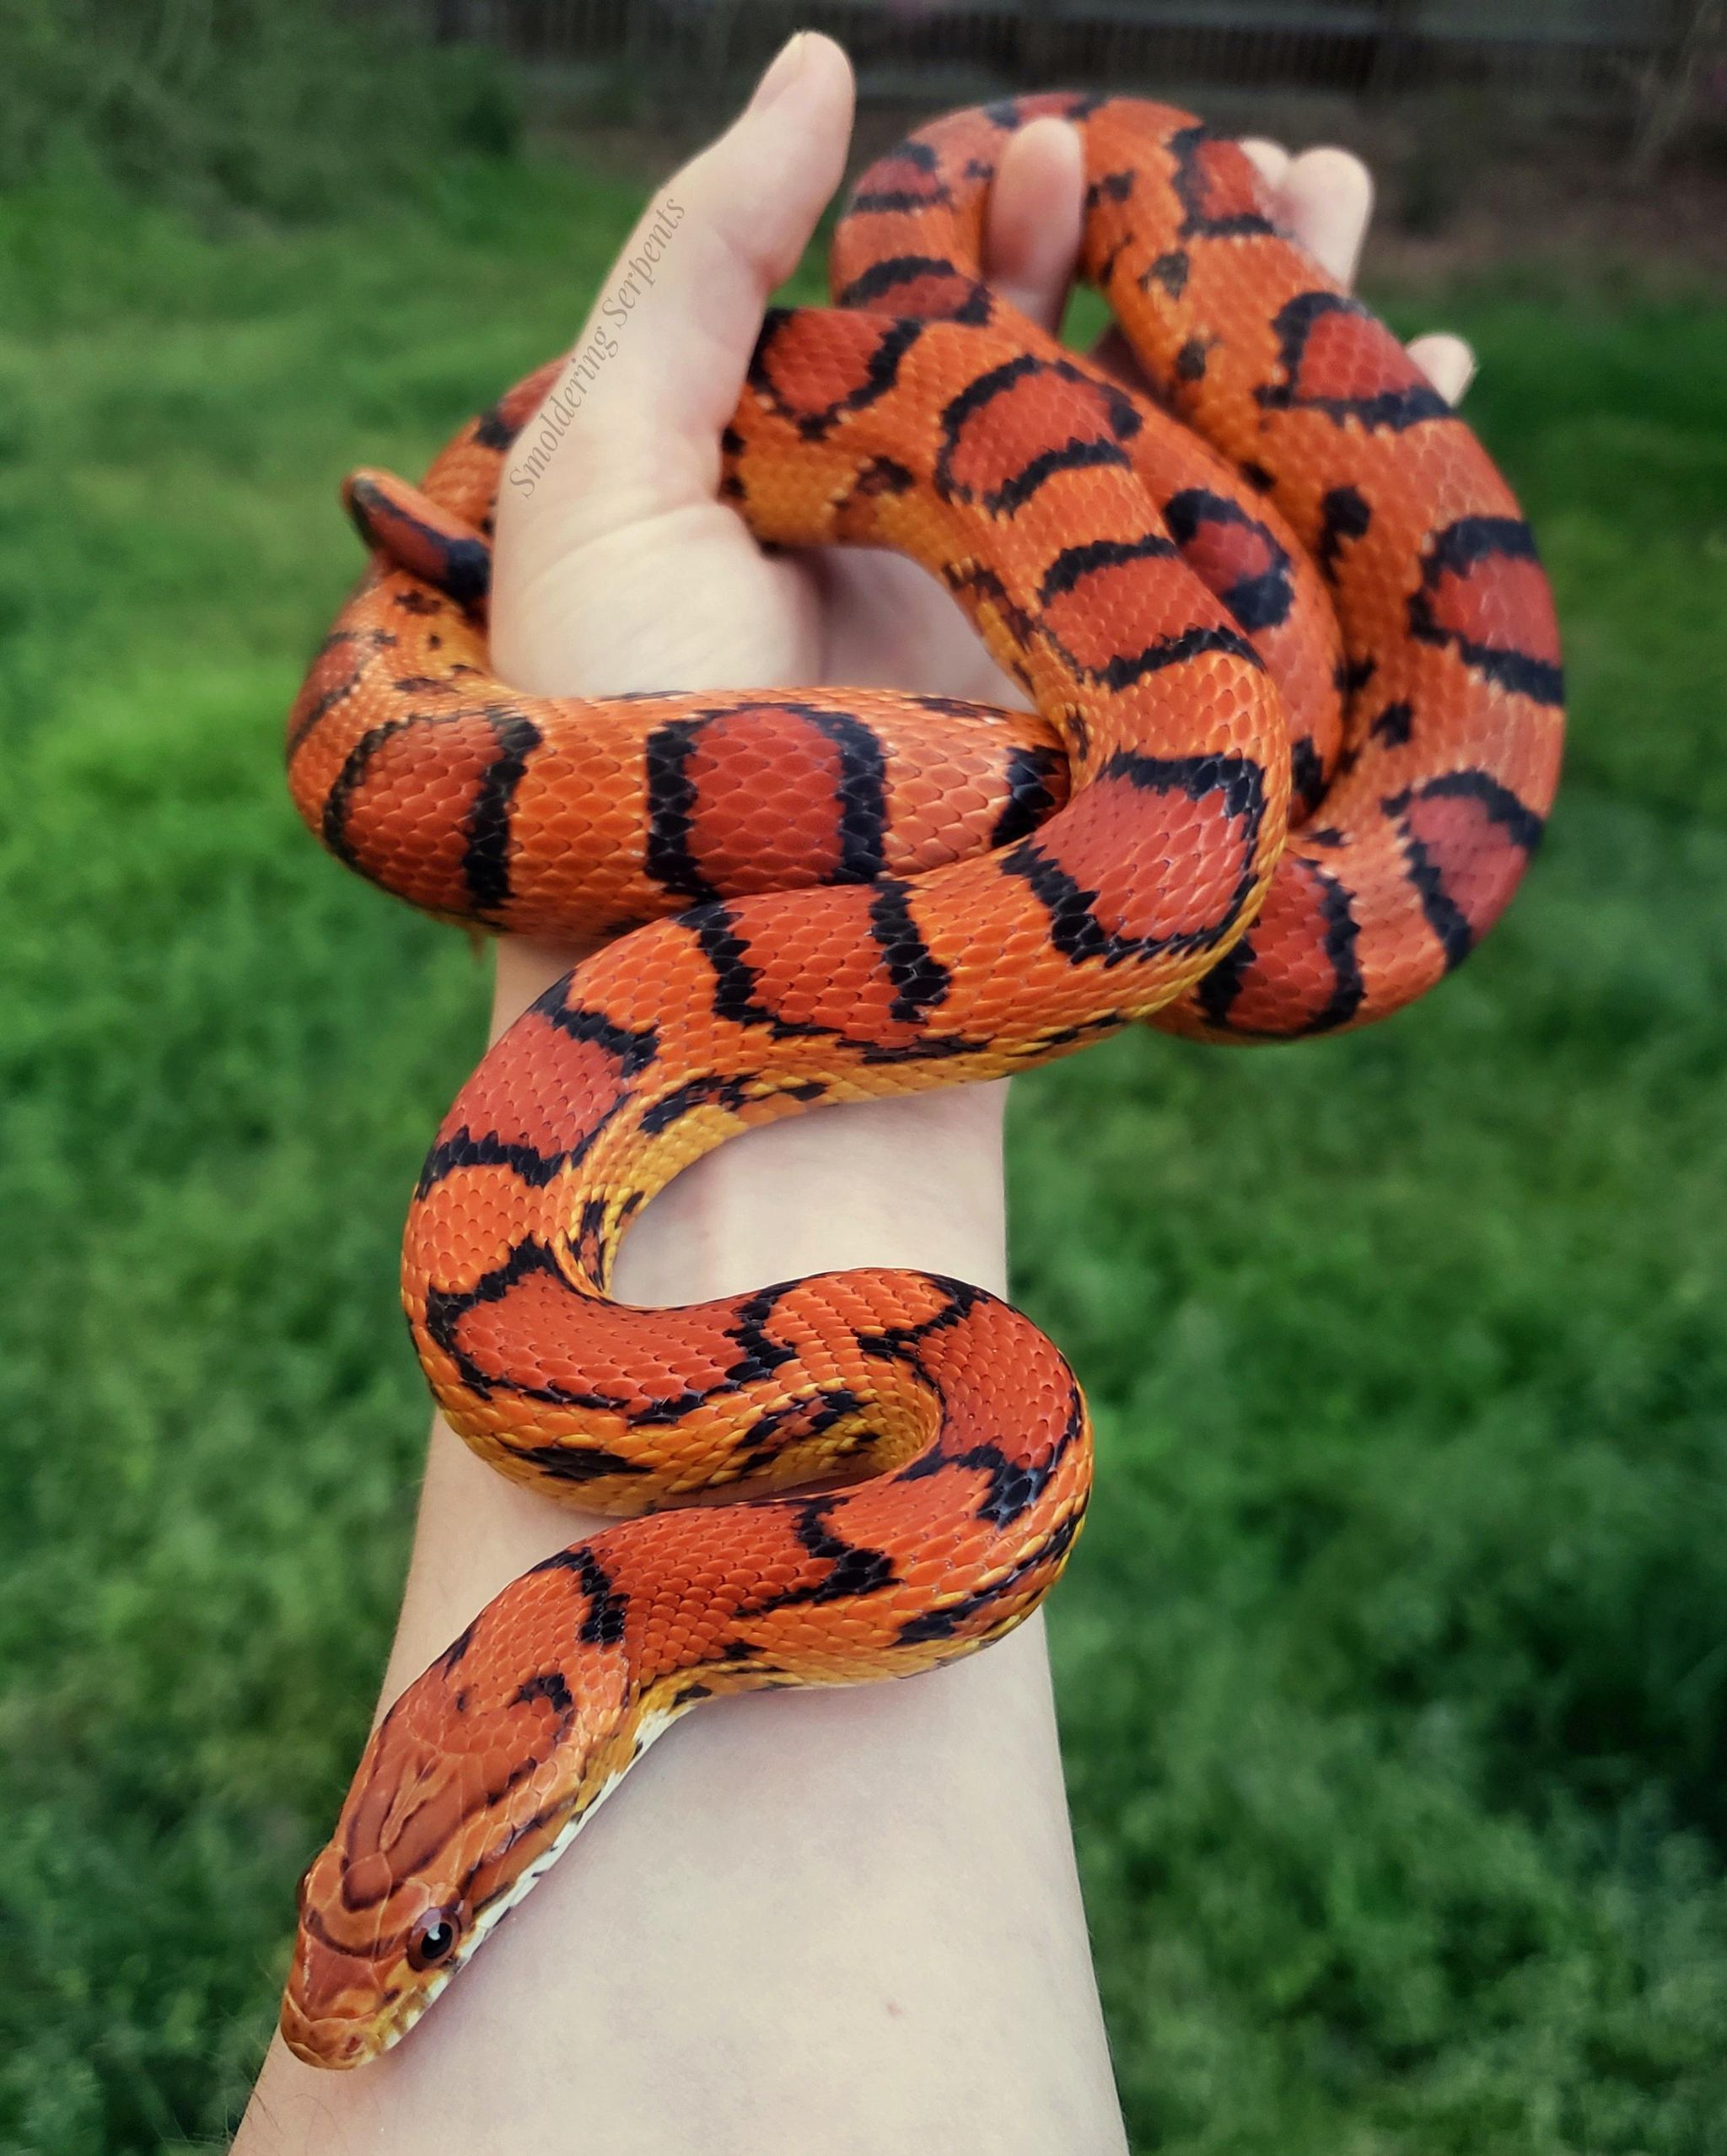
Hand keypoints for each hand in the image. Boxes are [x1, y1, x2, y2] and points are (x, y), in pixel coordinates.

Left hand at [488, 32, 1475, 1040]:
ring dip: (1258, 329)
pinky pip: (1237, 566)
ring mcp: (1031, 630)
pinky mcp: (1114, 705)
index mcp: (809, 481)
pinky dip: (1318, 476)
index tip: (1059, 140)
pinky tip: (1412, 376)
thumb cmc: (618, 734)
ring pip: (1169, 441)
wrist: (729, 979)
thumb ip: (699, 264)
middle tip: (1256, 160)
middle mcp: (929, 548)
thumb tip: (823, 63)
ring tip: (1343, 202)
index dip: (995, 219)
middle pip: (1073, 358)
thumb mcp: (602, 471)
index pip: (924, 307)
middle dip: (1158, 252)